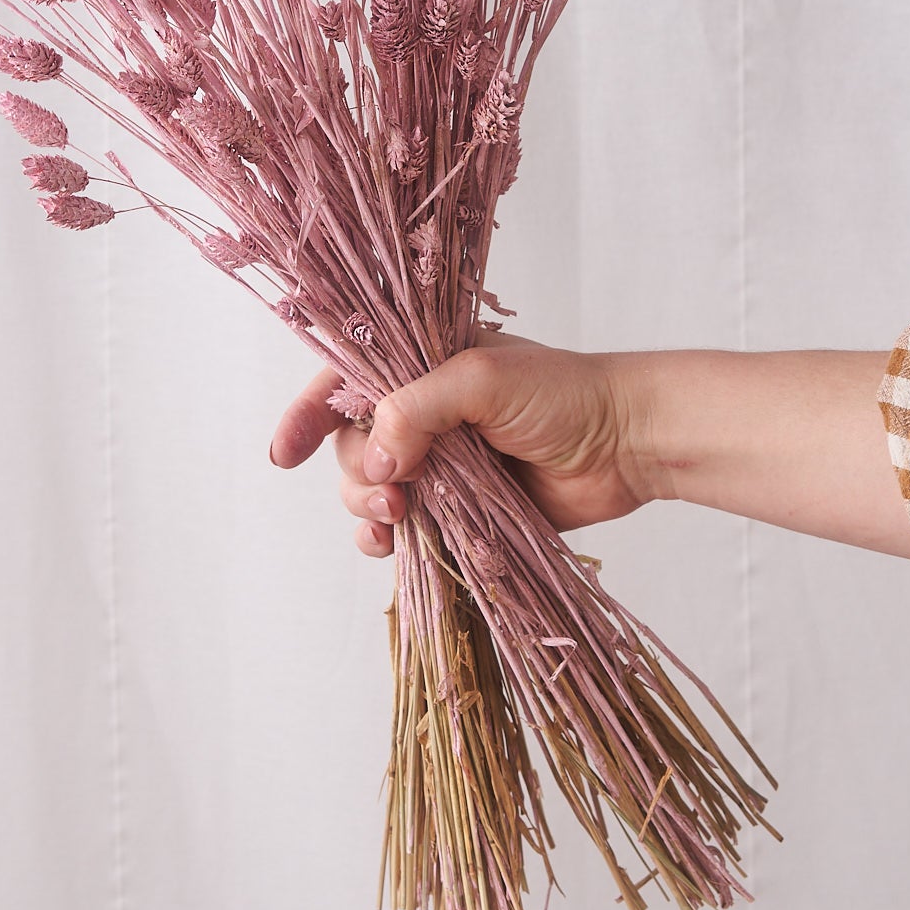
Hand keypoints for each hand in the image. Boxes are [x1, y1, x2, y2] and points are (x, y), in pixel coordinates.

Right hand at [268, 333, 676, 557]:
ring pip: (369, 489)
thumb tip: (375, 460)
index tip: (285, 453)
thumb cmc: (562, 394)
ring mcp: (438, 461)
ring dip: (367, 508)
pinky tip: (392, 545)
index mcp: (419, 363)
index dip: (308, 412)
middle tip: (393, 493)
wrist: (625, 444)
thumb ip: (417, 410)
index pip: (345, 379)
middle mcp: (420, 410)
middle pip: (350, 444)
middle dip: (353, 473)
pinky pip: (403, 527)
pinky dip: (387, 538)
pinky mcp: (458, 507)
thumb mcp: (481, 379)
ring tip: (399, 518)